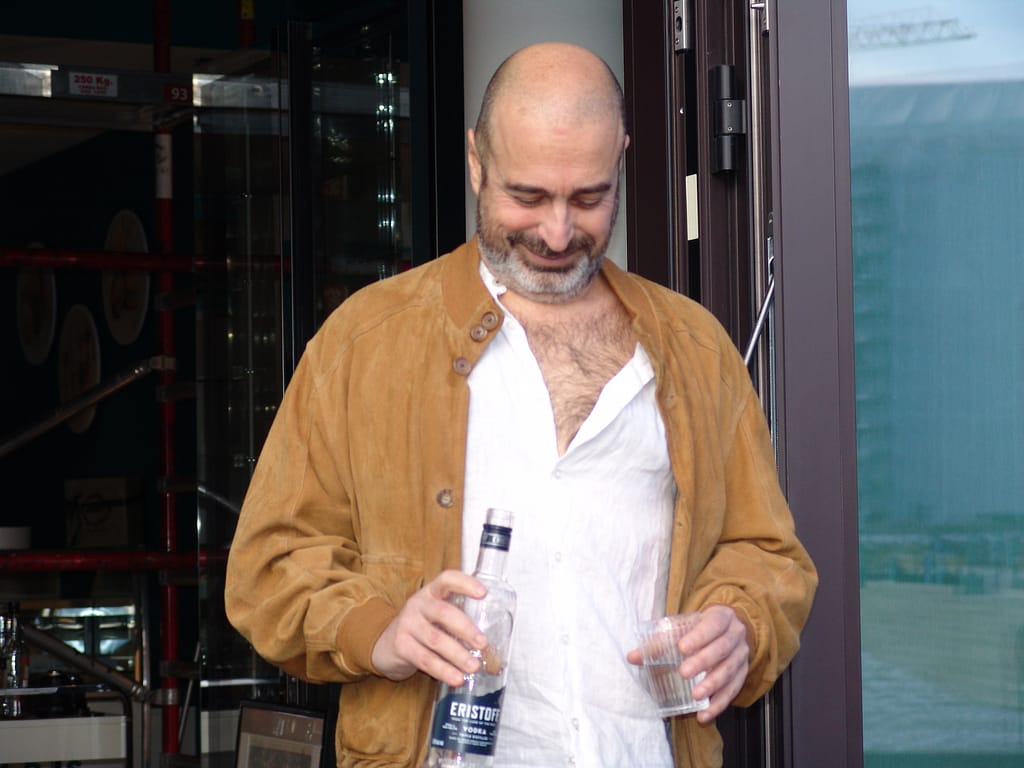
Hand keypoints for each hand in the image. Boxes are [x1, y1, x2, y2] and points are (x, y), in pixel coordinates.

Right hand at [371, 569, 489, 686]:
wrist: (384, 645)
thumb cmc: (422, 629)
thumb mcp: (436, 618)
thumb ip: (459, 626)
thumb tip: (493, 653)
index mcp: (431, 593)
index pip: (447, 579)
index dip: (465, 583)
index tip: (483, 593)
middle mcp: (418, 604)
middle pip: (443, 612)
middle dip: (466, 629)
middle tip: (483, 643)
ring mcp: (407, 624)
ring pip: (435, 639)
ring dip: (457, 654)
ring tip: (474, 667)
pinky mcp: (401, 646)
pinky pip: (425, 659)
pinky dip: (443, 670)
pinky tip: (456, 678)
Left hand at [627, 605, 749, 723]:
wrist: (728, 630)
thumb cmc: (700, 627)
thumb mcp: (684, 626)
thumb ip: (660, 641)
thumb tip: (632, 657)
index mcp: (722, 617)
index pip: (712, 624)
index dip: (699, 636)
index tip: (682, 647)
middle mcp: (735, 635)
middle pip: (721, 648)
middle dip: (703, 662)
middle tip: (684, 673)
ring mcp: (742, 655)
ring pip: (729, 670)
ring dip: (713, 685)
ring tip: (696, 695)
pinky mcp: (743, 674)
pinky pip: (733, 690)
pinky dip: (719, 704)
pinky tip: (705, 714)